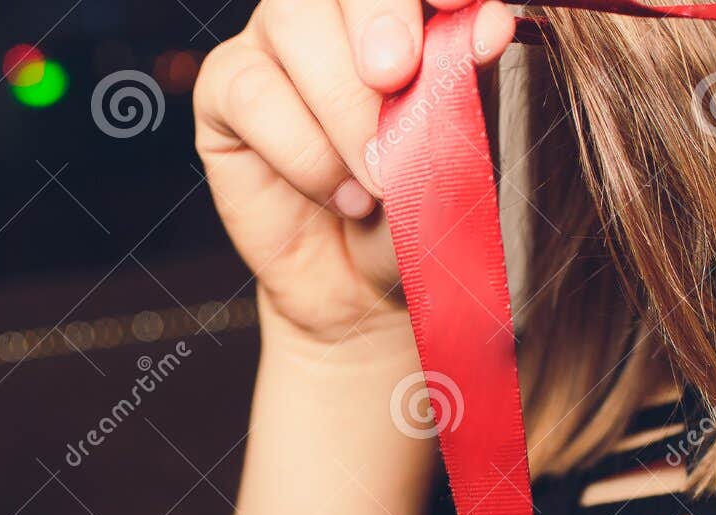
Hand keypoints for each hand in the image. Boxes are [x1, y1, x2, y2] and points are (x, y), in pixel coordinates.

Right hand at [194, 0, 514, 344]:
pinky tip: (340, 193)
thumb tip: (489, 23)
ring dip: (343, 105)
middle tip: (397, 75)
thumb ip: (466, 80)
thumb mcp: (455, 145)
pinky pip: (254, 95)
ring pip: (293, 23)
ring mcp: (273, 41)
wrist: (365, 285)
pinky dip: (305, 153)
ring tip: (378, 177)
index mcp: (398, 5)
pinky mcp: (226, 90)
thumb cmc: (412, 206)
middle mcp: (333, 7)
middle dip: (377, 14)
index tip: (457, 3)